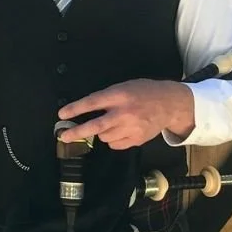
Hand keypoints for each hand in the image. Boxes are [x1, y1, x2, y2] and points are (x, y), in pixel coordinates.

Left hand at [59, 79, 195, 149]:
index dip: (75, 109)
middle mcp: (124, 112)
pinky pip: (115, 144)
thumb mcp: (124, 87)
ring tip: (113, 123)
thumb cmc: (143, 93)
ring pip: (104, 137)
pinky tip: (121, 130)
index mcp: (120, 95)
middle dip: (77, 132)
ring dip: (102, 132)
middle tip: (63, 136)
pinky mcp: (136, 139)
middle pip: (96, 126)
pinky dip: (113, 139)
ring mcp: (131, 128)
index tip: (62, 114)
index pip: (92, 102)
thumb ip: (107, 98)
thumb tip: (85, 111)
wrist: (169, 104)